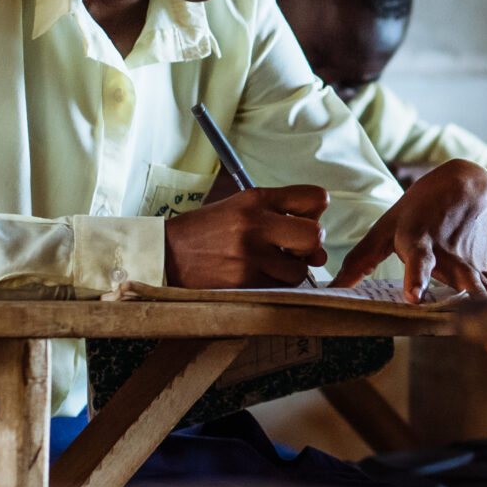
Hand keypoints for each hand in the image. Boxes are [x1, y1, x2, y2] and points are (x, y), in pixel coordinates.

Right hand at [164, 186, 328, 287]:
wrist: (165, 254)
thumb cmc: (206, 233)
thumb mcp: (239, 209)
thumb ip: (281, 221)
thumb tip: (320, 255)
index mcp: (256, 199)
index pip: (315, 197)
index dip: (315, 212)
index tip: (302, 220)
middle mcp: (256, 223)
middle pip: (315, 235)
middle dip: (309, 247)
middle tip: (291, 250)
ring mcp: (250, 254)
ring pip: (299, 270)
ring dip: (289, 271)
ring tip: (266, 266)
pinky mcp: (243, 281)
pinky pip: (279, 289)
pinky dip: (274, 287)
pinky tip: (255, 277)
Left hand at [333, 159, 486, 300]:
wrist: (464, 184)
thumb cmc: (416, 211)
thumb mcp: (384, 228)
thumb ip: (359, 260)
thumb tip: (331, 291)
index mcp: (420, 239)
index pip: (418, 259)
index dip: (416, 278)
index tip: (414, 299)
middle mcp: (448, 254)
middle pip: (459, 280)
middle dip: (464, 304)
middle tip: (465, 329)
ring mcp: (469, 263)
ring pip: (482, 290)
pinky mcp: (482, 269)